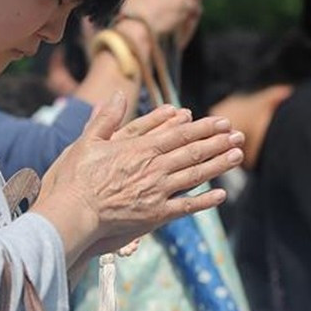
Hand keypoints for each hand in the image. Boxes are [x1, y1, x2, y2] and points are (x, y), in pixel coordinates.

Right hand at [36, 92, 242, 260]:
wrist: (71, 214)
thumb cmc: (74, 179)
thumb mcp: (86, 142)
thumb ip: (105, 118)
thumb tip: (116, 94)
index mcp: (139, 149)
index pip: (178, 134)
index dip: (203, 127)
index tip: (221, 121)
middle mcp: (153, 168)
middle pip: (193, 152)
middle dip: (218, 142)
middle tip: (239, 134)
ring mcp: (157, 192)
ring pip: (195, 176)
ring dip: (218, 165)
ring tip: (238, 156)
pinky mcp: (155, 215)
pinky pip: (186, 207)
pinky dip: (205, 201)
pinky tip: (221, 194)